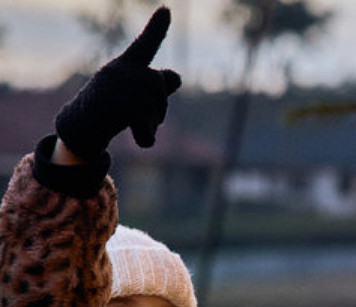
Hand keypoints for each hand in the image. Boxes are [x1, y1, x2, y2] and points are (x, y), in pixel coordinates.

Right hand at [55, 7, 180, 158]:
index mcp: (126, 65)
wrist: (78, 128)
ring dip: (152, 124)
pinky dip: (148, 138)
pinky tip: (143, 142)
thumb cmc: (110, 109)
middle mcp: (119, 70)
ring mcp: (114, 86)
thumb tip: (176, 77)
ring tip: (137, 129)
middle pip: (158, 84)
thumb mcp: (134, 95)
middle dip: (160, 107)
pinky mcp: (113, 105)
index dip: (157, 28)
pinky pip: (145, 123)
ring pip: (153, 106)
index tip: (167, 9)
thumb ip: (157, 86)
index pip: (145, 45)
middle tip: (150, 121)